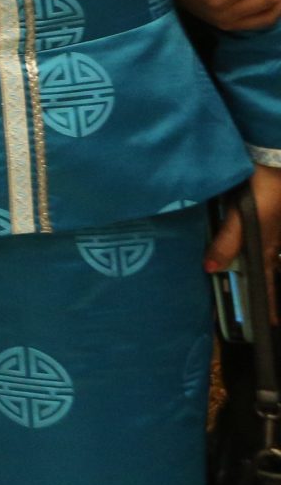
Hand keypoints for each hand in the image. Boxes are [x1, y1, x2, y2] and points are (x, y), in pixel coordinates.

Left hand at [207, 164, 280, 321]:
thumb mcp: (244, 217)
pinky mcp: (268, 216)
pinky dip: (251, 247)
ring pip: (264, 255)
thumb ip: (227, 241)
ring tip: (247, 282)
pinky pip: (260, 239)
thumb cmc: (262, 190)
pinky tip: (244, 249)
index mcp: (266, 246)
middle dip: (262, 289)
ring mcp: (272, 229)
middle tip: (262, 310)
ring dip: (257, 269)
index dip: (267, 302)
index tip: (271, 323)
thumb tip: (210, 269)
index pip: (267, 282)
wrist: (275, 160)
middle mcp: (272, 242)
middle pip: (266, 270)